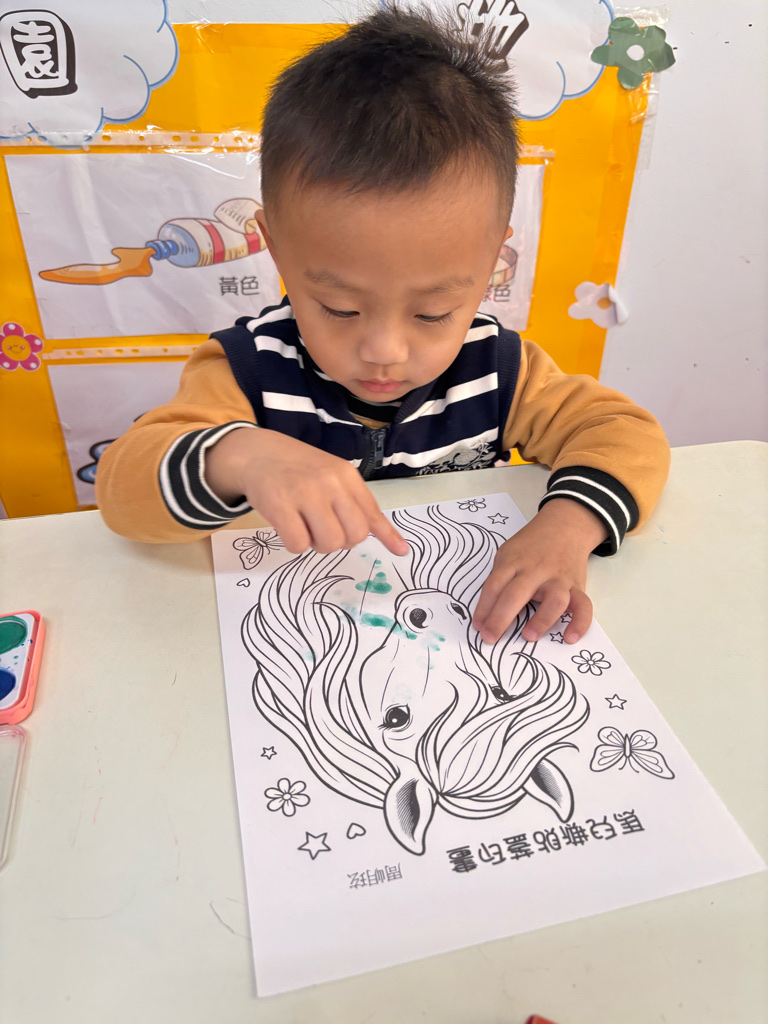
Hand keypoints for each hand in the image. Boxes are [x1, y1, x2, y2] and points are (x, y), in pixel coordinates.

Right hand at [205, 427, 408, 555]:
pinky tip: (288, 527)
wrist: (258, 453)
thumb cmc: (299, 470)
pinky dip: (295, 544)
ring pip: (329, 543)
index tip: (402, 551)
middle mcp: (330, 483)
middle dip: (341, 541)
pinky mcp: (281, 505)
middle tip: (323, 530)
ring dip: (317, 545)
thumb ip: (356, 505)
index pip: (372, 512)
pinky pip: (299, 545)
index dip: (387, 535)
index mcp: (346, 476)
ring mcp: (305, 493)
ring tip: (305, 527)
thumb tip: (395, 543)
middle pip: (354, 535)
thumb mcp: (332, 477)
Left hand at [472, 499, 607, 645]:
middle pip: (517, 593)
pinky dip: (580, 623)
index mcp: (514, 561)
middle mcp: (536, 570)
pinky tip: (570, 637)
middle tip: (490, 637)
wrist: (565, 526)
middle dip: (501, 618)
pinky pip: (584, 605)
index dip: (483, 608)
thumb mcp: (508, 552)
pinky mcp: (577, 587)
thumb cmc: (531, 546)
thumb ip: (499, 577)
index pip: (494, 585)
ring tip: (528, 636)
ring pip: (555, 599)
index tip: (478, 627)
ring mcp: (559, 579)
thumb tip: (486, 612)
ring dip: (542, 620)